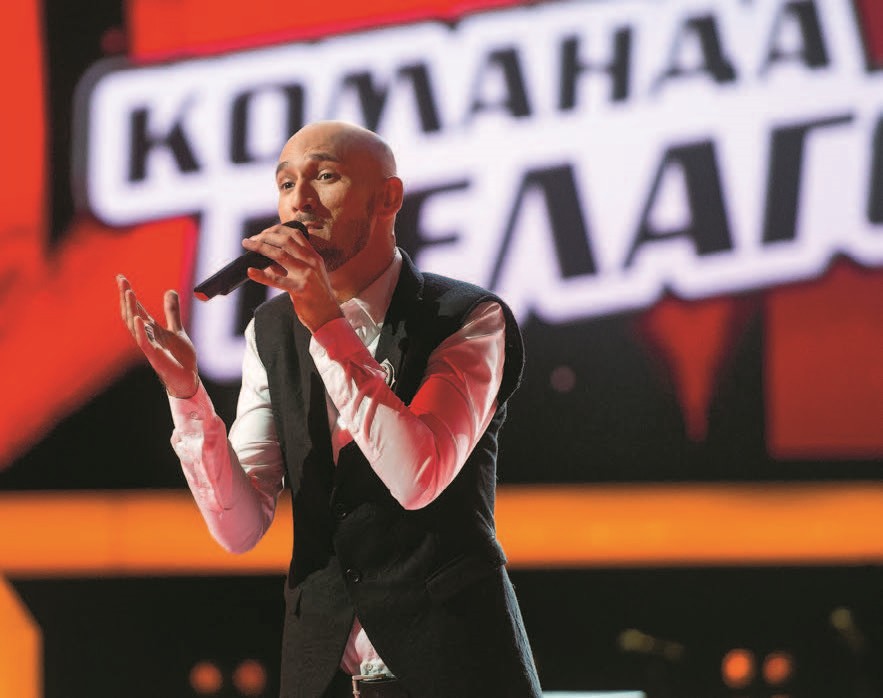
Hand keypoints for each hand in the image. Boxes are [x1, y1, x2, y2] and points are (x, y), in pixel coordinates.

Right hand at [117, 275, 198, 397]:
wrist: (188, 379)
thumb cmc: (180, 357)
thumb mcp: (177, 330)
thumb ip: (172, 312)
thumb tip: (169, 290)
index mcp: (151, 329)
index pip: (136, 308)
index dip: (128, 294)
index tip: (121, 278)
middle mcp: (147, 336)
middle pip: (131, 314)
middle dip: (126, 297)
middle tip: (121, 280)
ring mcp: (149, 346)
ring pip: (135, 326)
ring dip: (132, 309)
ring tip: (129, 292)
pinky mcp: (155, 356)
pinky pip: (145, 342)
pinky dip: (141, 330)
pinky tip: (139, 318)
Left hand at [241, 223, 342, 332]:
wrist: (328, 316)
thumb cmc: (316, 296)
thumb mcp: (308, 275)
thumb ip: (291, 265)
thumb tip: (268, 260)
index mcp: (314, 257)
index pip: (296, 234)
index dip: (277, 229)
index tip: (264, 232)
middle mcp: (312, 262)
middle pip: (286, 240)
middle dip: (265, 236)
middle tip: (251, 239)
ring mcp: (307, 275)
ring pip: (280, 255)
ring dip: (260, 247)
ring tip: (247, 245)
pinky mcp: (300, 289)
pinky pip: (277, 280)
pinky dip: (262, 275)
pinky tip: (250, 271)